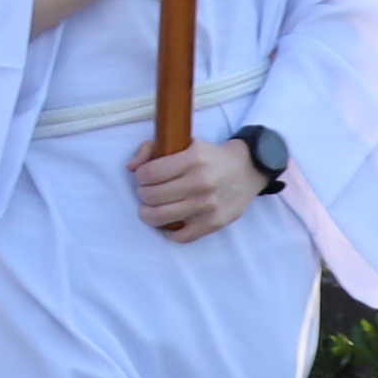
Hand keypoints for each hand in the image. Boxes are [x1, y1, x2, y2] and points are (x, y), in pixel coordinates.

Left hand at [132, 136, 261, 241]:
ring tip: (149, 209)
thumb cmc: (209, 156)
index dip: (139, 177)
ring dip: (148, 214)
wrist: (247, 169)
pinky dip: (169, 232)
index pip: (150, 173)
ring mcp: (209, 205)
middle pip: (152, 196)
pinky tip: (166, 224)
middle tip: (145, 193)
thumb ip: (152, 148)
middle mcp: (200, 182)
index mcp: (192, 159)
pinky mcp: (215, 222)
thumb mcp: (184, 141)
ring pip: (162, 217)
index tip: (141, 177)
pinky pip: (183, 236)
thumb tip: (131, 167)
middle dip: (142, 195)